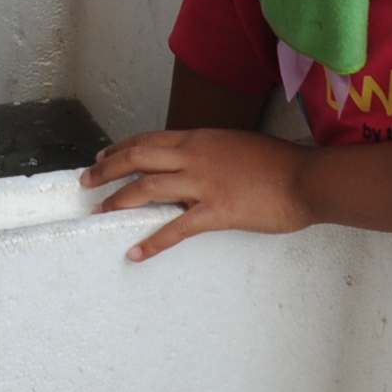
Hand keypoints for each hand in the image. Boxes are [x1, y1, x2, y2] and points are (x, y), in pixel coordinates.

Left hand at [84, 127, 309, 259]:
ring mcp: (203, 183)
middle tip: (86, 182)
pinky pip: (176, 228)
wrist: (305, 177)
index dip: (121, 148)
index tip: (103, 157)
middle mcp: (194, 155)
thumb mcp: (235, 145)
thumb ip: (210, 153)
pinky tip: (136, 253)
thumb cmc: (278, 163)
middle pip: (137, 158)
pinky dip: (152, 241)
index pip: (149, 139)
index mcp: (199, 138)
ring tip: (99, 212)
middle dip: (107, 171)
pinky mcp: (216, 212)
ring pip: (147, 188)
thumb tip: (192, 164)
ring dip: (118, 200)